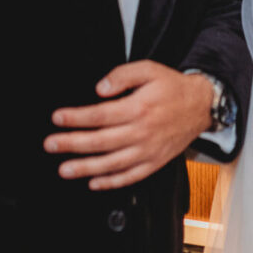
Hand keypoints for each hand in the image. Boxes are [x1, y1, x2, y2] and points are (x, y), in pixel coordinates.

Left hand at [46, 61, 212, 190]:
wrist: (201, 105)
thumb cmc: (172, 87)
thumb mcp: (149, 70)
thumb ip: (122, 75)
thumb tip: (99, 89)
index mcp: (138, 108)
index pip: (100, 115)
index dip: (76, 117)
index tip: (57, 118)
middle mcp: (142, 132)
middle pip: (101, 141)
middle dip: (72, 143)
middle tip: (51, 144)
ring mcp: (148, 150)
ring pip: (112, 163)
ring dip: (86, 168)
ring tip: (64, 170)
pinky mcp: (155, 162)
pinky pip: (131, 176)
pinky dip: (111, 182)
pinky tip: (94, 182)